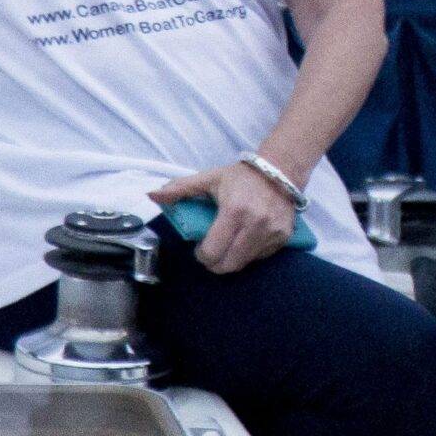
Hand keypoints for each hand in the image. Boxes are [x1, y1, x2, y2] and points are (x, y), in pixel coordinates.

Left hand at [150, 160, 295, 274]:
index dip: (202, 255)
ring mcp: (272, 233)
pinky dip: (249, 254)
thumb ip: (180, 188)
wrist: (280, 171)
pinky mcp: (283, 237)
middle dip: (215, 263)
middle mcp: (255, 225)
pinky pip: (261, 257)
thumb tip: (152, 195)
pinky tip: (245, 241)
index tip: (200, 248)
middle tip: (212, 252)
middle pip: (229, 264)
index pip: (213, 251)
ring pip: (244, 264)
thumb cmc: (240, 177)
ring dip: (232, 259)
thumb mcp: (209, 179)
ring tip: (228, 246)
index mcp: (234, 211)